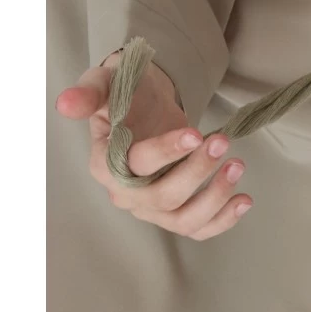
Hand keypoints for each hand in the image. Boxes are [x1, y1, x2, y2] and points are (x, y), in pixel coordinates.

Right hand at [54, 49, 252, 238]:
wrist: (141, 104)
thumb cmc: (122, 94)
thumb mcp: (104, 83)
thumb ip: (89, 92)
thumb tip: (65, 103)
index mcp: (104, 164)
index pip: (134, 166)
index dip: (165, 153)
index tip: (195, 134)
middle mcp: (124, 193)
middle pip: (163, 196)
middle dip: (197, 171)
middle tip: (222, 141)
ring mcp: (150, 207)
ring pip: (183, 219)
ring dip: (214, 198)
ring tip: (237, 165)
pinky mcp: (173, 211)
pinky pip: (197, 228)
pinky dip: (223, 219)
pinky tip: (244, 199)